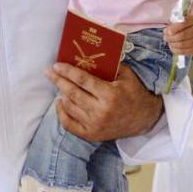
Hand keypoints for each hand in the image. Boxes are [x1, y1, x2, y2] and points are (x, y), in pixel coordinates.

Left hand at [47, 63, 162, 142]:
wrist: (144, 119)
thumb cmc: (134, 93)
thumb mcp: (127, 75)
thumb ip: (110, 66)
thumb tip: (89, 56)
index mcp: (110, 94)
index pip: (82, 80)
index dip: (67, 72)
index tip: (56, 65)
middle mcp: (101, 111)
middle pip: (72, 93)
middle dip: (58, 80)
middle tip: (48, 72)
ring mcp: (95, 125)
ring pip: (70, 107)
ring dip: (61, 94)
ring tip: (58, 84)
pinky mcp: (92, 135)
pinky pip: (70, 125)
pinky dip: (62, 113)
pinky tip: (60, 102)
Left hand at [164, 15, 192, 54]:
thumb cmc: (188, 24)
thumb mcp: (183, 19)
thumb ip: (175, 24)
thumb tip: (166, 32)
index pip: (183, 24)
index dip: (174, 29)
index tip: (167, 31)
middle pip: (183, 35)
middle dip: (171, 38)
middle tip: (165, 38)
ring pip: (183, 44)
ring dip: (173, 44)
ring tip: (169, 42)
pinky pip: (185, 51)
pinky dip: (176, 50)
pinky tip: (172, 47)